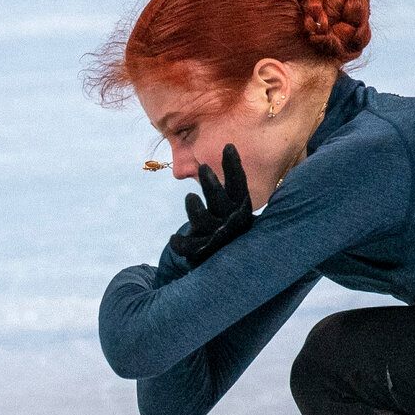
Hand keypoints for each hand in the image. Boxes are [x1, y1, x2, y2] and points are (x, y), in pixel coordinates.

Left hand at [168, 143, 253, 264]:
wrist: (227, 268)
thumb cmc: (224, 227)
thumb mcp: (230, 206)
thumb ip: (226, 187)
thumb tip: (224, 149)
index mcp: (241, 208)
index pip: (238, 185)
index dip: (233, 167)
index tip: (228, 146)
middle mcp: (232, 222)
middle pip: (221, 202)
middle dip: (212, 185)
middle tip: (203, 166)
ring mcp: (217, 238)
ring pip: (203, 221)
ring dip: (194, 209)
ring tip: (190, 197)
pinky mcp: (203, 253)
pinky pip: (186, 246)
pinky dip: (179, 242)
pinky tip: (174, 239)